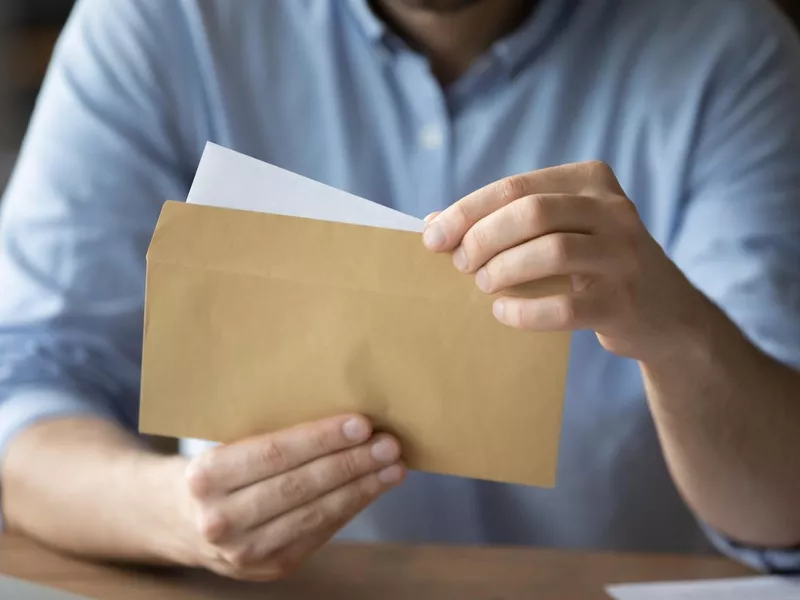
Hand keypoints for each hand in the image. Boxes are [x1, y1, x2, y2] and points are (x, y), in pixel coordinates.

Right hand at [165, 415, 403, 579]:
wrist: (174, 521)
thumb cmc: (213, 467)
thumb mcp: (223, 444)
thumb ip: (269, 437)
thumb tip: (342, 420)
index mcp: (206, 476)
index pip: (274, 455)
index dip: (321, 440)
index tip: (361, 424)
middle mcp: (221, 519)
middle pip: (300, 487)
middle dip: (351, 464)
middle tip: (389, 444)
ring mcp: (245, 552)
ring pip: (315, 515)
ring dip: (361, 489)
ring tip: (393, 467)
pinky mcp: (270, 569)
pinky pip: (319, 534)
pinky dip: (350, 508)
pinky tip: (372, 489)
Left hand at [423, 161, 709, 361]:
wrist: (666, 315)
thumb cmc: (593, 266)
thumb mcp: (561, 231)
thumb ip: (506, 221)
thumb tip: (434, 223)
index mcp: (591, 180)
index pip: (516, 186)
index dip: (467, 211)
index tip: (433, 236)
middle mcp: (614, 209)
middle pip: (531, 212)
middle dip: (483, 238)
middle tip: (461, 263)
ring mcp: (625, 255)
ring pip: (552, 251)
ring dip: (504, 270)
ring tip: (484, 285)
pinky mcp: (624, 302)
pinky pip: (565, 305)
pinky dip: (525, 311)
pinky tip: (503, 313)